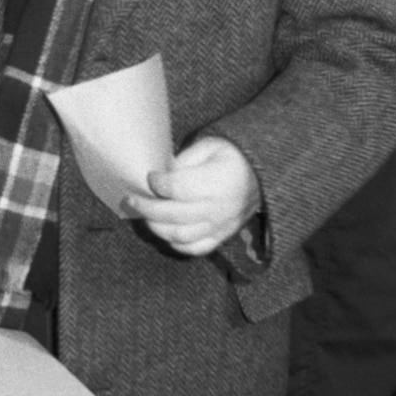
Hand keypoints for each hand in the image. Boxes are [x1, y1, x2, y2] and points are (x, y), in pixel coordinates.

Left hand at [125, 136, 260, 256]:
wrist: (263, 174)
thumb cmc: (233, 156)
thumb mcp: (209, 145)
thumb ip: (183, 160)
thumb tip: (161, 176)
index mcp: (217, 182)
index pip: (177, 188)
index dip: (158, 184)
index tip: (150, 177)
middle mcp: (219, 208)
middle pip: (172, 214)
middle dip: (146, 207)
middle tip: (132, 199)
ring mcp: (220, 226)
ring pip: (179, 235)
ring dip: (156, 227)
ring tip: (144, 215)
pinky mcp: (222, 237)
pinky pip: (194, 249)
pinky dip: (175, 243)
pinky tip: (165, 230)